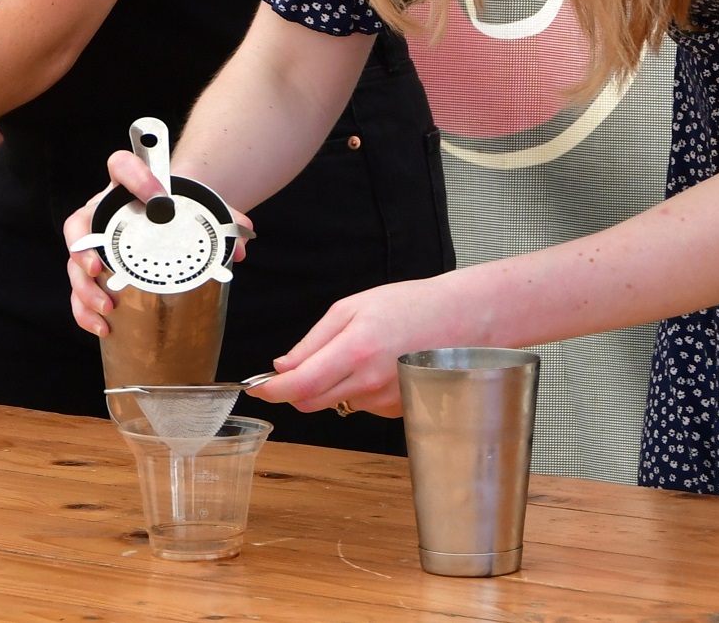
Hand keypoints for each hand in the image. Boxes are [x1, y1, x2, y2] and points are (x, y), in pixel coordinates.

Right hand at [62, 148, 249, 337]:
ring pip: (74, 265)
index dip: (135, 176)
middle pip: (78, 225)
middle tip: (98, 268)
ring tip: (107, 307)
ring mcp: (94, 243)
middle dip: (83, 248)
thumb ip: (223, 220)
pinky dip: (86, 311)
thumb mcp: (198, 207)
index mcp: (126, 187)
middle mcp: (102, 213)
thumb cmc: (175, 209)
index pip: (121, 166)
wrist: (166, 215)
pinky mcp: (94, 271)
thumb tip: (241, 246)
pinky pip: (80, 292)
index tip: (159, 199)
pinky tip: (103, 326)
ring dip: (84, 289)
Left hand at [247, 275, 475, 419]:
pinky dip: (358, 389)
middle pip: (311, 402)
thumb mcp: (351, 308)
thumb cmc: (410, 306)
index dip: (271, 391)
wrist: (462, 320)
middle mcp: (370, 384)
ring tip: (359, 353)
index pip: (300, 386)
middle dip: (295, 388)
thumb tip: (282, 367)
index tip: (256, 388)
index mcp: (354, 352)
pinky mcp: (399, 411)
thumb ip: (312, 342)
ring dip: (331, 386)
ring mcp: (386, 402)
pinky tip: (379, 365)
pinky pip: (362, 404)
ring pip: (336, 403)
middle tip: (299, 365)